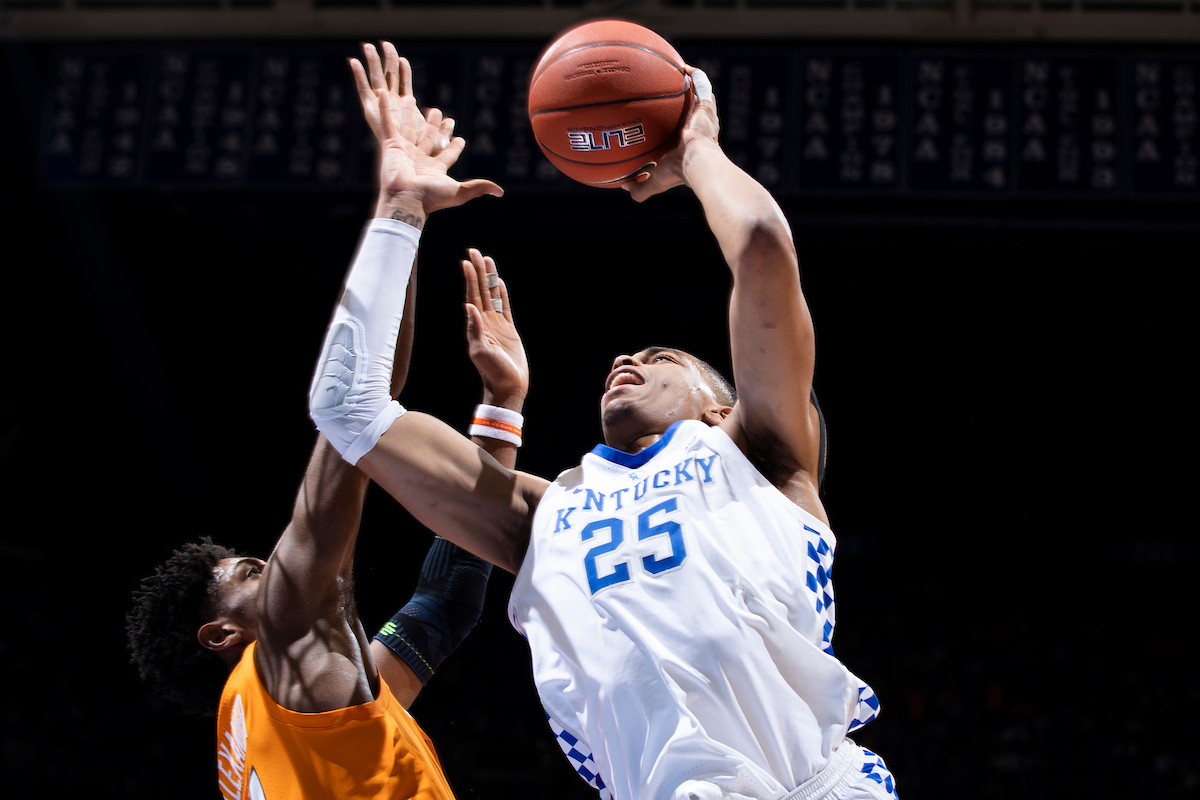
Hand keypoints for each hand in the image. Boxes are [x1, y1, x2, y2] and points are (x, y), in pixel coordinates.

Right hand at [349, 43, 502, 220]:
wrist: (406, 199)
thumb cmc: (431, 197)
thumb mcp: (459, 192)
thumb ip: (478, 188)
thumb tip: (500, 191)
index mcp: (435, 169)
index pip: (448, 154)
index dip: (455, 148)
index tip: (461, 140)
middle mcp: (420, 159)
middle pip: (429, 138)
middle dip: (434, 126)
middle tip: (439, 112)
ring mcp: (405, 151)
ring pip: (409, 128)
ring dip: (409, 114)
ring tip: (412, 99)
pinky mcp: (391, 145)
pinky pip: (388, 123)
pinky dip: (385, 109)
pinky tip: (384, 94)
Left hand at [462, 249, 527, 406]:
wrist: (508, 386)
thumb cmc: (492, 372)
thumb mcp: (481, 351)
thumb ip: (475, 329)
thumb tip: (469, 307)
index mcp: (476, 325)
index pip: (472, 295)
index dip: (469, 278)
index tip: (466, 261)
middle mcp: (484, 322)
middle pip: (481, 290)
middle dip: (477, 271)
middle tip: (474, 251)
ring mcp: (496, 324)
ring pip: (492, 295)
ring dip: (489, 278)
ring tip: (487, 260)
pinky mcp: (508, 330)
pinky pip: (504, 307)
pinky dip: (502, 294)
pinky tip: (500, 282)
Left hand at [624, 66, 720, 203]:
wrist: (695, 162)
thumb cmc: (677, 172)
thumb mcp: (655, 181)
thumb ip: (641, 187)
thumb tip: (624, 188)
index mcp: (692, 144)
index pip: (687, 131)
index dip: (681, 125)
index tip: (668, 118)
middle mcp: (702, 128)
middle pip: (696, 111)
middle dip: (688, 102)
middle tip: (675, 93)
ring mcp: (706, 117)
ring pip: (702, 96)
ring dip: (694, 85)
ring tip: (681, 73)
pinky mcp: (706, 107)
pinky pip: (703, 85)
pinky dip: (695, 75)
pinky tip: (683, 66)